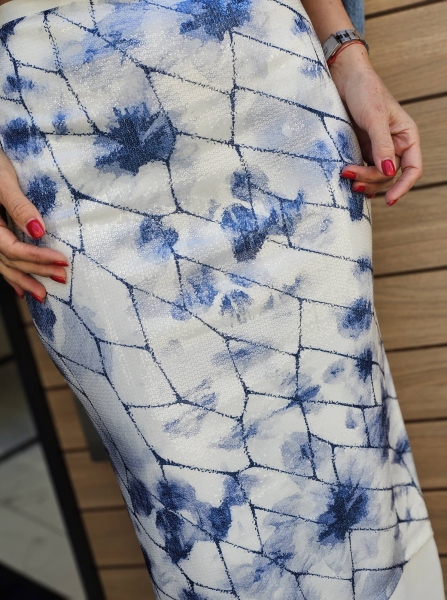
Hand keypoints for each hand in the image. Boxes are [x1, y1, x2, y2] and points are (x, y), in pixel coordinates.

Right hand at [0, 149, 68, 300]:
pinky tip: (20, 288)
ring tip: (42, 295)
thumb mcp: (3, 180)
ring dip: (23, 280)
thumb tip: (38, 231)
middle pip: (9, 259)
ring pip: (3, 263)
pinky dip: (11, 274)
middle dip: (35, 271)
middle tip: (61, 278)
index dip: (37, 257)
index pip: (11, 248)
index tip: (62, 261)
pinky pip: (0, 258)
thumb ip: (18, 206)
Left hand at [330, 44, 421, 204]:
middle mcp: (394, 145)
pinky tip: (346, 177)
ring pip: (374, 176)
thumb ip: (382, 146)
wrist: (343, 77)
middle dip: (370, 178)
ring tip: (344, 175)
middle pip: (388, 175)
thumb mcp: (374, 117)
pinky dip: (355, 176)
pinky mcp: (360, 149)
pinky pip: (361, 169)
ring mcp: (376, 149)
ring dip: (361, 180)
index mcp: (406, 136)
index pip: (412, 168)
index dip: (403, 186)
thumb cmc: (364, 90)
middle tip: (348, 173)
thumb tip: (388, 172)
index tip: (390, 199)